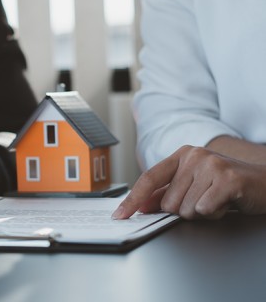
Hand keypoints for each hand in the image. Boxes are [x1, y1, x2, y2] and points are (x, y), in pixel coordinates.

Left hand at [112, 145, 265, 219]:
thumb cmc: (225, 185)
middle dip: (184, 210)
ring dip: (201, 213)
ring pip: (185, 209)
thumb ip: (165, 193)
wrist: (265, 183)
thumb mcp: (193, 184)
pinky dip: (215, 213)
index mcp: (181, 155)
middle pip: (168, 202)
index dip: (132, 200)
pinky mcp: (227, 178)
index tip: (119, 215)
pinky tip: (225, 203)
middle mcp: (193, 156)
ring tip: (216, 200)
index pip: (148, 179)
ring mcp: (210, 165)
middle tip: (204, 200)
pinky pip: (204, 210)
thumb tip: (139, 205)